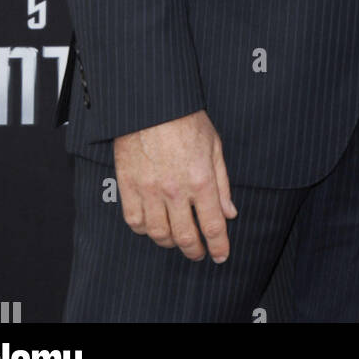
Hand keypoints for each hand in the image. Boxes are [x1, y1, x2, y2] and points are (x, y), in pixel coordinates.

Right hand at [113, 110, 237, 261]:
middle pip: (185, 236)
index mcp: (201, 179)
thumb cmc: (186, 119)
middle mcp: (175, 190)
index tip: (221, 255)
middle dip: (195, 250)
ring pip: (158, 234)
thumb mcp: (214, 146)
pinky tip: (153, 225)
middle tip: (199, 253)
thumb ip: (222, 183)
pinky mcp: (128, 186)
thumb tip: (230, 212)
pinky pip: (135, 221)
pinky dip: (145, 230)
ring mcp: (149, 190)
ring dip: (170, 243)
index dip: (219, 245)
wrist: (152, 104)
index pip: (213, 225)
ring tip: (177, 240)